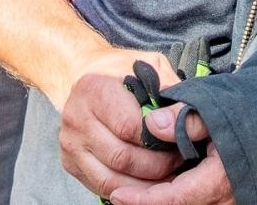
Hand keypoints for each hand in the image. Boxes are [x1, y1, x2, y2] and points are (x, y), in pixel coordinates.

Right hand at [59, 48, 181, 198]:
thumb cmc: (122, 70)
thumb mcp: (148, 64)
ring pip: (111, 180)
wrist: (83, 72)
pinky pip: (101, 187)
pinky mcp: (70, 162)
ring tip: (168, 178)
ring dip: (144, 186)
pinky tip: (148, 185)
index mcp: (94, 89)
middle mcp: (76, 118)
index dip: (158, 139)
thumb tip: (186, 114)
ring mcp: (71, 143)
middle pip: (121, 158)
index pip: (128, 127)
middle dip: (156, 166)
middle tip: (179, 163)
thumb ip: (167, 87)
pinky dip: (128, 191)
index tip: (179, 140)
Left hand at [109, 105, 234, 204]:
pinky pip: (196, 199)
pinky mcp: (226, 195)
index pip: (174, 198)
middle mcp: (225, 197)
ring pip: (187, 204)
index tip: (118, 195)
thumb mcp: (218, 108)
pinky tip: (157, 186)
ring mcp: (227, 200)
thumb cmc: (251, 114)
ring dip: (161, 199)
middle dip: (147, 202)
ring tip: (132, 191)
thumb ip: (186, 119)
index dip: (144, 200)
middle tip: (118, 194)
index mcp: (221, 178)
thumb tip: (152, 125)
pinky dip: (174, 195)